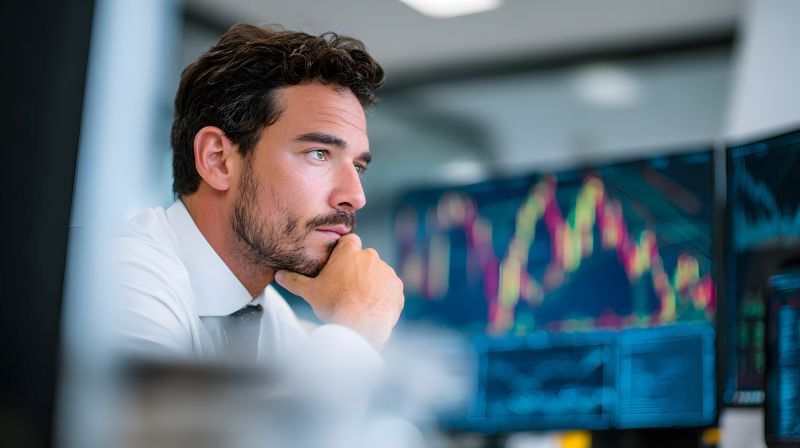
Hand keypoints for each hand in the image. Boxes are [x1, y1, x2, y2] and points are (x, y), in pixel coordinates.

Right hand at [275, 234, 403, 347]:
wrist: (360, 324)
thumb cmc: (334, 304)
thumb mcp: (310, 292)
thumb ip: (294, 281)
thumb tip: (277, 275)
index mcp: (350, 251)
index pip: (349, 242)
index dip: (344, 253)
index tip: (340, 266)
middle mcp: (371, 256)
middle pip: (364, 258)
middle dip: (358, 270)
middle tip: (347, 288)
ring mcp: (386, 272)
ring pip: (378, 273)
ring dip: (372, 283)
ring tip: (360, 301)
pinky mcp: (397, 288)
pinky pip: (390, 288)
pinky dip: (383, 296)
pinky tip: (372, 308)